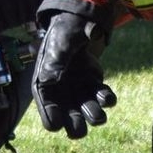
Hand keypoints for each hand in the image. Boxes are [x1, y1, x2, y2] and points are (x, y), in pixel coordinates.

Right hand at [31, 11, 116, 138]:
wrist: (78, 25)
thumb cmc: (62, 36)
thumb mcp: (58, 45)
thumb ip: (55, 62)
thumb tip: (50, 80)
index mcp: (46, 88)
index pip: (47, 113)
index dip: (52, 118)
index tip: (58, 121)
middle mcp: (63, 96)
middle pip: (70, 122)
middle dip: (76, 126)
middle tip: (80, 126)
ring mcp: (80, 93)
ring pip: (89, 114)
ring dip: (95, 116)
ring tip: (99, 116)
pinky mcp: (95, 86)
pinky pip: (103, 99)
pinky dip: (107, 100)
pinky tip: (107, 95)